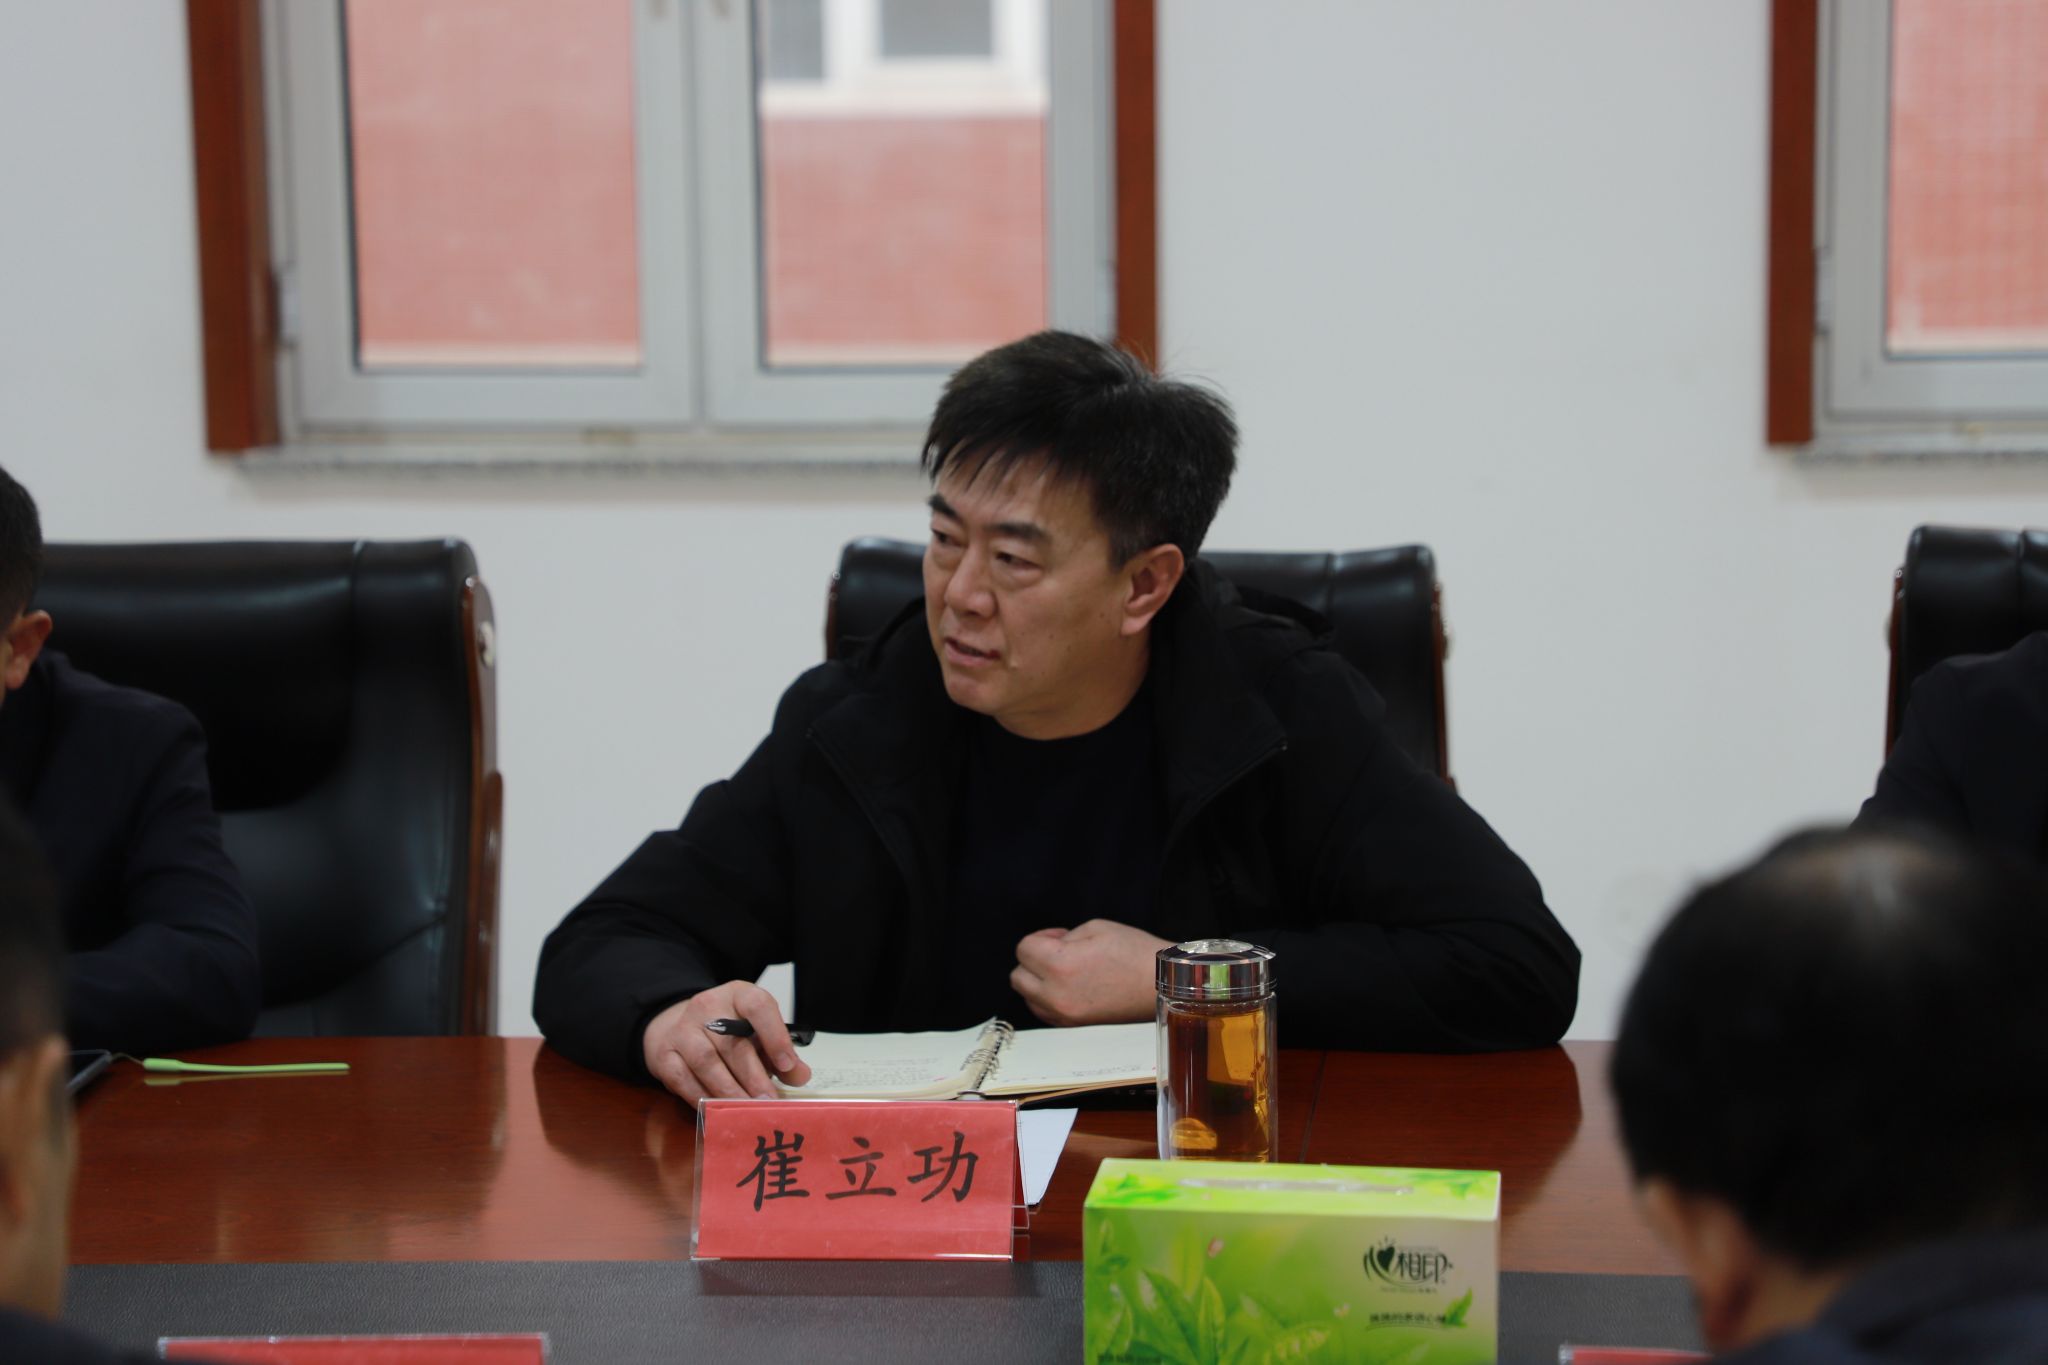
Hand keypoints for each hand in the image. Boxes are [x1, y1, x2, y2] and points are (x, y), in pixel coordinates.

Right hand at [641, 981, 812, 1106]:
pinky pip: (683, 1079)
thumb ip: (780, 1054)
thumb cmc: (727, 1033)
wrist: (677, 1027)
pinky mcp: (664, 1054)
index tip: (787, 1065)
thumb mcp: (757, 1034)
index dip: (774, 1035)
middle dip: (753, 1077)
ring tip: (747, 1110)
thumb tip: (800, 1076)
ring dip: (729, 1090)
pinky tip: (718, 1111)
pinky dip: (702, 1098)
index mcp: (738, 995)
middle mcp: (707, 1006)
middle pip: (732, 1042)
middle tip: (769, 1102)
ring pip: (706, 1062)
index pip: (757, 1006)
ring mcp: (682, 1029)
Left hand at [1011, 919, 1169, 1026]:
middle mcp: (1057, 995)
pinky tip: (1070, 986)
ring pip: (1028, 997)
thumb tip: (1050, 948)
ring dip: (1038, 981)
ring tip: (1066, 970)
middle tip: (1059, 951)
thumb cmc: (1135, 953)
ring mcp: (1065, 1015)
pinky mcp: (1074, 1026)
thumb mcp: (1095, 929)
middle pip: (1018, 977)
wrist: (1161, 984)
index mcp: (1060, 966)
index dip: (1041, 937)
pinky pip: (1044, 1012)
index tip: (1060, 936)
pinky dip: (1048, 998)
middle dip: (1033, 960)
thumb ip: (1064, 938)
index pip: (1023, 949)